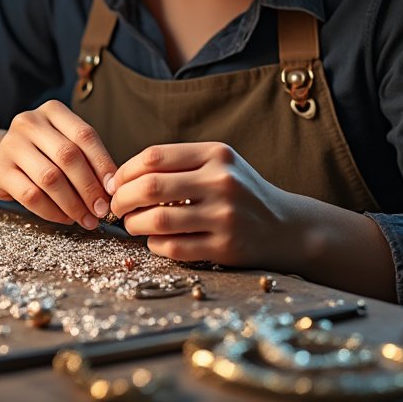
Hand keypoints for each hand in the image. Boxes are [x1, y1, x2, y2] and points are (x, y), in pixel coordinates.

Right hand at [0, 100, 116, 228]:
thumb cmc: (42, 154)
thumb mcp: (63, 144)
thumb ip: (86, 159)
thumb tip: (111, 189)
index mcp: (53, 110)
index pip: (85, 135)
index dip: (103, 164)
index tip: (114, 189)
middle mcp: (30, 122)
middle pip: (68, 156)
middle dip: (89, 188)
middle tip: (101, 210)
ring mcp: (11, 145)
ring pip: (50, 178)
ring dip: (73, 204)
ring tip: (86, 219)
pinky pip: (31, 195)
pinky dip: (52, 211)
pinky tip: (65, 218)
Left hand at [109, 142, 302, 267]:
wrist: (286, 227)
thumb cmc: (240, 193)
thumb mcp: (217, 165)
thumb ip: (177, 165)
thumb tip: (121, 179)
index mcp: (216, 154)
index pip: (154, 157)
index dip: (126, 172)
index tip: (116, 184)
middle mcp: (222, 182)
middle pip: (150, 187)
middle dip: (122, 199)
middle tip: (116, 207)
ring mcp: (225, 216)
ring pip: (157, 221)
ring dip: (135, 225)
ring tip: (133, 225)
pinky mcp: (226, 248)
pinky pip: (173, 248)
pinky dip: (155, 245)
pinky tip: (155, 241)